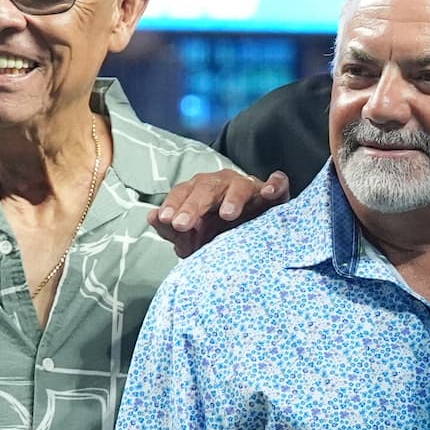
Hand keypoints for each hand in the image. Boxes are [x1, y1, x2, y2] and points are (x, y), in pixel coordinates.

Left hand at [150, 169, 289, 255]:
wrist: (254, 246)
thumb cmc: (219, 239)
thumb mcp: (192, 240)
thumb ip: (171, 231)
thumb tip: (151, 216)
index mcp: (200, 193)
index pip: (183, 192)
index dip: (174, 205)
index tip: (166, 220)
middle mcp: (223, 186)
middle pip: (207, 187)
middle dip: (195, 205)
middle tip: (183, 224)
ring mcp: (249, 188)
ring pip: (240, 186)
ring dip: (233, 198)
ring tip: (227, 215)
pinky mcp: (276, 195)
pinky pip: (277, 184)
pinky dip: (274, 184)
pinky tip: (269, 193)